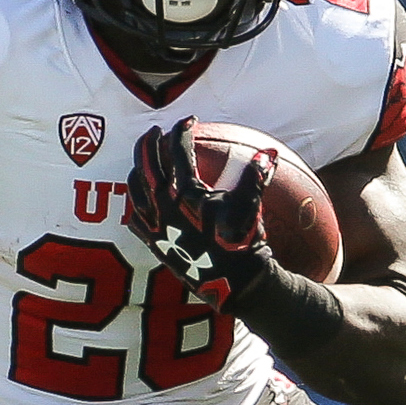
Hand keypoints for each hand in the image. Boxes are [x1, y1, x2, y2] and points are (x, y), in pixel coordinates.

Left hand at [123, 119, 273, 311]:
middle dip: (149, 143)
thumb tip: (270, 152)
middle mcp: (164, 205)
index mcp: (186, 191)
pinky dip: (136, 206)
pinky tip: (141, 204)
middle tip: (155, 131)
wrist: (232, 283)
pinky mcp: (153, 244)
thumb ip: (256, 175)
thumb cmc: (243, 242)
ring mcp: (155, 225)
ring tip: (142, 162)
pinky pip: (135, 220)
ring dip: (138, 170)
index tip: (189, 121)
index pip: (178, 150)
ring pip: (136, 189)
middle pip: (147, 164)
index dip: (183, 131)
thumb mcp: (251, 206)